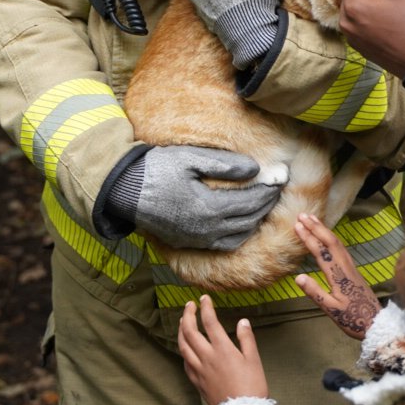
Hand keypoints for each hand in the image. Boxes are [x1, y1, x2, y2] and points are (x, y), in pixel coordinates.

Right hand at [115, 145, 282, 250]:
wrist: (125, 191)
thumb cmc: (157, 169)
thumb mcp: (191, 159)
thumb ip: (225, 165)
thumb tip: (255, 168)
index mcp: (210, 207)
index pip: (252, 201)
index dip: (269, 189)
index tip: (280, 177)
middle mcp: (207, 229)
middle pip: (249, 219)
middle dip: (266, 203)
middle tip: (276, 188)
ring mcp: (198, 239)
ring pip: (240, 235)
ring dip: (256, 220)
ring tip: (263, 203)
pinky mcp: (190, 243)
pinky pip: (224, 244)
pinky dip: (240, 234)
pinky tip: (243, 222)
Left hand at [179, 294, 268, 404]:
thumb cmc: (252, 387)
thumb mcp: (254, 360)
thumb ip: (247, 339)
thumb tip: (242, 321)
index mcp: (223, 349)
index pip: (210, 322)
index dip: (206, 308)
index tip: (204, 298)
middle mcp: (207, 357)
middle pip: (190, 331)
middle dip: (188, 315)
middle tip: (190, 305)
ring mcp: (199, 370)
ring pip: (183, 346)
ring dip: (181, 330)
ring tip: (183, 321)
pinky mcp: (197, 382)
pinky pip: (185, 362)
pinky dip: (183, 351)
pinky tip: (186, 348)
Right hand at [293, 213, 379, 339]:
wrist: (375, 322)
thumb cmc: (352, 318)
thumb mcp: (331, 309)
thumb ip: (315, 292)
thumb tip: (297, 277)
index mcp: (338, 275)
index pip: (321, 251)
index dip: (308, 237)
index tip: (297, 225)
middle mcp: (345, 266)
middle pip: (330, 240)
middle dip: (316, 226)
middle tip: (302, 214)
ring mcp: (351, 267)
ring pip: (337, 242)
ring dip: (324, 229)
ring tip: (313, 219)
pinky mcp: (354, 270)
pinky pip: (341, 248)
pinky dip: (332, 237)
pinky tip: (328, 237)